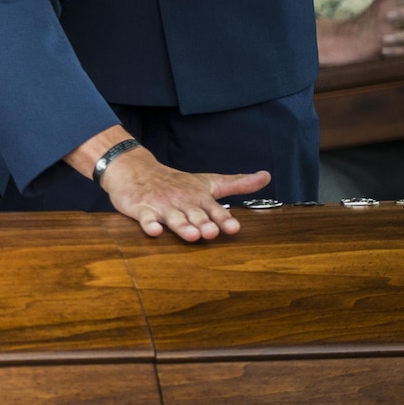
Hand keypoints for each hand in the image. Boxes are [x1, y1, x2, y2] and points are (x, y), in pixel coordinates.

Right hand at [97, 146, 269, 240]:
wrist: (136, 169)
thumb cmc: (176, 182)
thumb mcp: (208, 182)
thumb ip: (238, 183)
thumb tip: (267, 176)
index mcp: (199, 197)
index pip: (214, 209)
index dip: (223, 219)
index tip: (234, 227)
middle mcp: (182, 202)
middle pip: (194, 215)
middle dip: (203, 223)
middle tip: (211, 232)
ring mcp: (161, 205)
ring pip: (173, 218)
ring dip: (182, 226)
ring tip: (191, 235)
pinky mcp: (141, 209)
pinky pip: (145, 218)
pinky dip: (149, 224)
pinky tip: (154, 230)